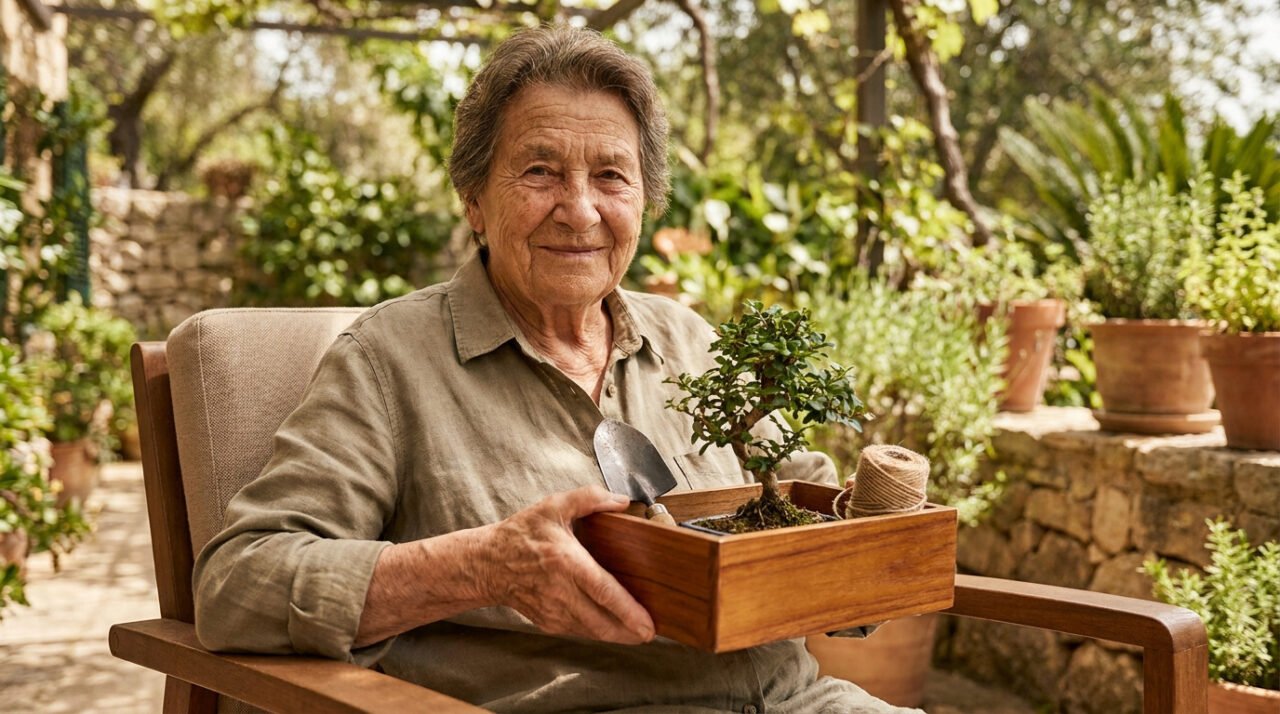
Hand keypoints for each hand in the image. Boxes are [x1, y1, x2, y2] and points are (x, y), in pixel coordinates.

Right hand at [478, 485, 655, 644]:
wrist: (487, 563)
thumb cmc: (521, 534)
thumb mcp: (554, 506)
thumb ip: (590, 498)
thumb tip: (621, 501)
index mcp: (566, 562)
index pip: (603, 591)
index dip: (628, 610)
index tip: (647, 623)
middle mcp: (560, 591)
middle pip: (602, 622)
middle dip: (629, 632)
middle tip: (649, 633)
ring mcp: (552, 611)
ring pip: (592, 631)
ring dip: (616, 635)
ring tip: (636, 631)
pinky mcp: (548, 622)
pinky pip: (579, 631)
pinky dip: (597, 631)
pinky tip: (611, 626)